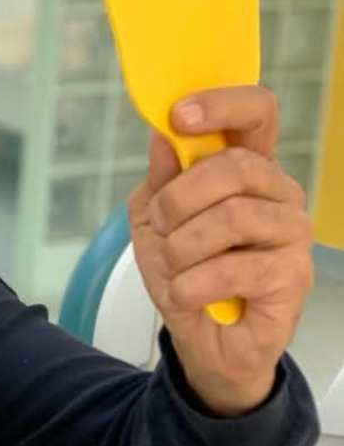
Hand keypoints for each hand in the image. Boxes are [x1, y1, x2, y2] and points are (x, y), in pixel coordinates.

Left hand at [128, 86, 313, 416]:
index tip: (178, 116)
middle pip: (235, 166)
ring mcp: (291, 233)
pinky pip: (234, 268)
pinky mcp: (292, 276)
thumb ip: (160, 179)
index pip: (257, 113)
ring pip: (232, 216)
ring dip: (182, 245)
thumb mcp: (153, 221)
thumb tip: (163, 138)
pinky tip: (187, 294)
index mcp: (246, 167)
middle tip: (161, 223)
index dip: (221, 105)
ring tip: (173, 265)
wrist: (202, 340)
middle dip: (180, 197)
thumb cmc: (184, 272)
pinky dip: (192, 283)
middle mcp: (277, 193)